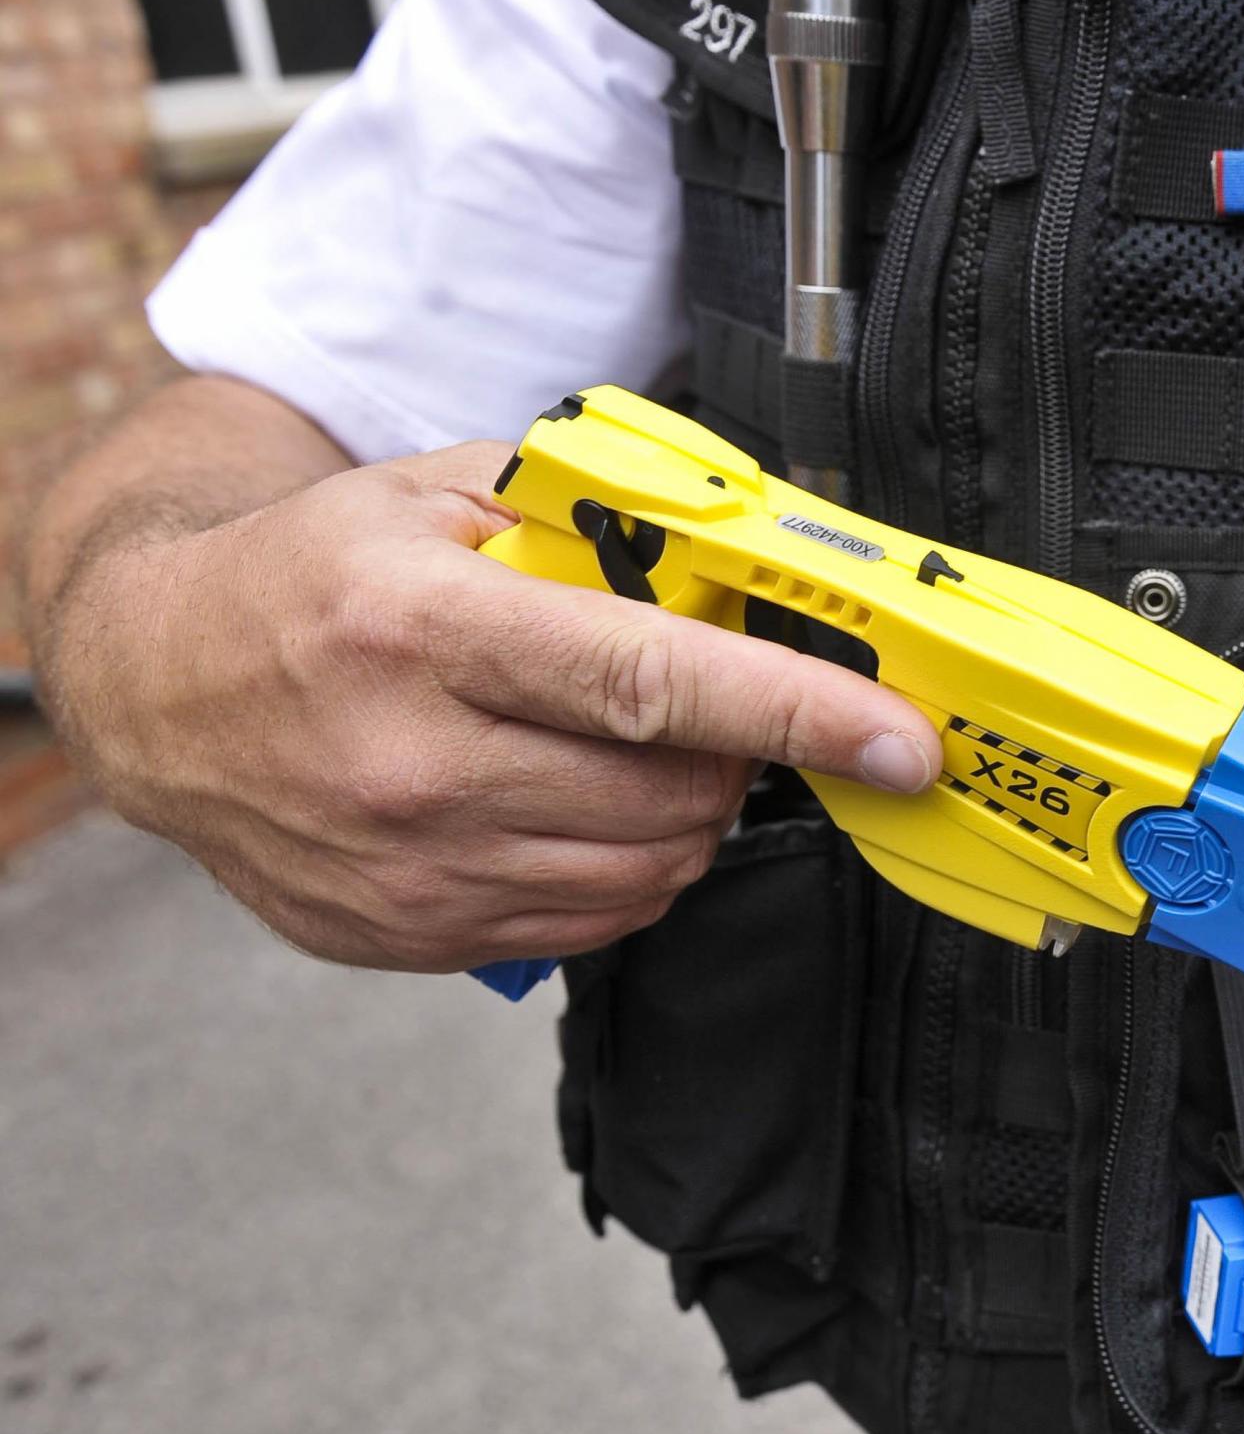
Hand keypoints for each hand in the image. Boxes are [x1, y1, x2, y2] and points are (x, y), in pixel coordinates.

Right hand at [45, 441, 939, 971]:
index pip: (650, 682)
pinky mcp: (408, 935)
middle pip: (670, 795)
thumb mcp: (434, 497)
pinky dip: (626, 872)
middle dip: (737, 757)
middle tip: (720, 711)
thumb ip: (588, 524)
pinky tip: (581, 807)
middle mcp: (412, 760)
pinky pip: (589, 926)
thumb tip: (748, 568)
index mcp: (422, 628)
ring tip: (644, 755)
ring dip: (689, 818)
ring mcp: (408, 866)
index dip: (796, 713)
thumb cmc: (311, 576)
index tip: (899, 741)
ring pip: (646, 873)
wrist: (154, 684)